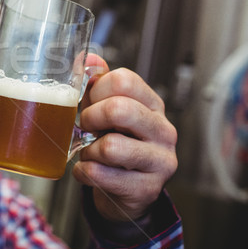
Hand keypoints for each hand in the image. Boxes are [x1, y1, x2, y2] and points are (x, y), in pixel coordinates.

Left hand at [72, 54, 177, 220]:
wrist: (126, 190)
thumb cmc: (115, 142)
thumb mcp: (105, 108)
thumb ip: (96, 82)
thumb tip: (87, 58)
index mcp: (152, 103)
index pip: (123, 80)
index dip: (95, 90)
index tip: (89, 103)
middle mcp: (163, 130)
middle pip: (118, 109)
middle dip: (90, 118)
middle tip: (87, 127)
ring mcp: (160, 160)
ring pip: (110, 147)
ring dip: (88, 151)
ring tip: (91, 153)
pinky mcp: (148, 188)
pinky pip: (101, 175)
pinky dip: (84, 173)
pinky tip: (89, 171)